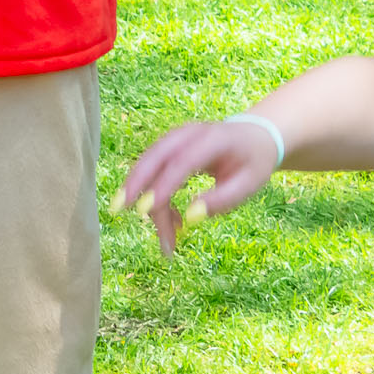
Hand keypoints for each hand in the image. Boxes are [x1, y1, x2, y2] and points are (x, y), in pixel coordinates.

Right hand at [117, 117, 282, 253]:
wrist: (256, 136)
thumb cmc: (253, 163)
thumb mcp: (249, 185)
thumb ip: (222, 200)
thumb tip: (191, 218)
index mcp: (212, 140)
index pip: (181, 162)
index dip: (162, 186)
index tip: (146, 210)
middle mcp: (188, 134)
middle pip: (153, 157)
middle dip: (133, 184)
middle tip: (118, 211)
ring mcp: (175, 138)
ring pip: (148, 166)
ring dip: (146, 199)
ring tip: (167, 239)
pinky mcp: (168, 147)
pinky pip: (152, 170)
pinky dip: (152, 195)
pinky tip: (168, 220)